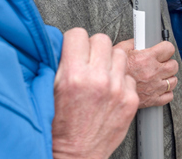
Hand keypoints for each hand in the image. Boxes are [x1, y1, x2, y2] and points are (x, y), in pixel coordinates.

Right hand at [52, 29, 138, 158]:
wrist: (76, 154)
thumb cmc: (60, 127)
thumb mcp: (50, 91)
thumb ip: (59, 64)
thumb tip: (63, 44)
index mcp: (73, 75)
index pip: (78, 34)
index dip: (75, 41)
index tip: (74, 48)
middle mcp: (98, 79)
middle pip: (102, 39)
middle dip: (93, 48)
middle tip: (88, 61)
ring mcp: (117, 89)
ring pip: (120, 54)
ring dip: (110, 62)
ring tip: (100, 75)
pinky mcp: (130, 100)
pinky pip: (129, 76)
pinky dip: (121, 81)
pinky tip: (110, 91)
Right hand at [114, 39, 178, 108]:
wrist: (103, 93)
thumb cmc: (108, 72)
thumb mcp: (118, 50)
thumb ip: (132, 43)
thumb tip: (140, 39)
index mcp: (146, 58)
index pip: (169, 48)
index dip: (166, 48)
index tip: (163, 50)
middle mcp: (153, 72)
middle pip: (173, 65)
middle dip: (168, 63)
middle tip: (160, 63)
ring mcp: (154, 87)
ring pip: (173, 81)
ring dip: (168, 77)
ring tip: (159, 76)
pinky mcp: (153, 100)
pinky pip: (169, 96)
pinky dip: (166, 92)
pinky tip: (158, 88)